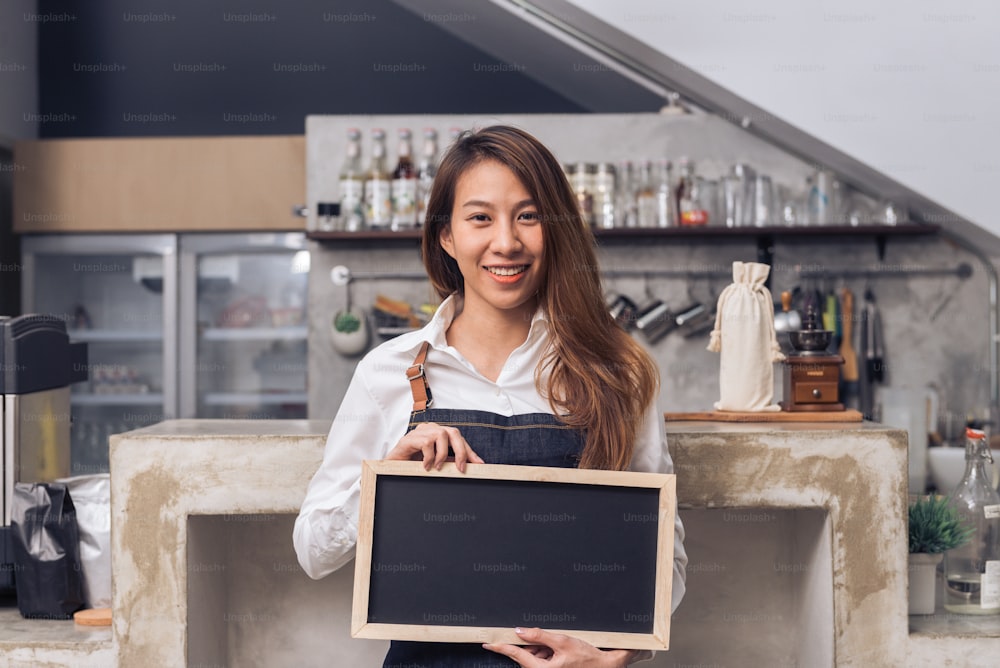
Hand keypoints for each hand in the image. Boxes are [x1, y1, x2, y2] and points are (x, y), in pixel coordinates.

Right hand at [384, 422, 483, 471]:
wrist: (391, 468)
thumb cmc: (412, 465)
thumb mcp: (435, 464)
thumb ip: (448, 462)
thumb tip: (466, 466)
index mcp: (437, 433)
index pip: (458, 438)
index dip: (469, 451)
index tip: (479, 464)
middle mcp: (430, 429)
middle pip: (453, 432)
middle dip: (461, 451)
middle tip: (461, 468)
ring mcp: (420, 432)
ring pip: (441, 435)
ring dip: (443, 454)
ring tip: (437, 467)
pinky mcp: (409, 438)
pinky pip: (427, 443)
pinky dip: (429, 457)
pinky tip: (425, 466)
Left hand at [483, 627, 635, 666]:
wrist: (604, 666)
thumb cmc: (586, 657)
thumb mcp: (562, 642)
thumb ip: (539, 636)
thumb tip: (520, 631)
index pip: (516, 655)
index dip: (501, 647)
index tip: (489, 643)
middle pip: (527, 654)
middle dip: (533, 644)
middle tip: (548, 641)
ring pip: (535, 656)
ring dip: (542, 648)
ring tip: (559, 647)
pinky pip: (542, 659)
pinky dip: (547, 652)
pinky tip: (559, 650)